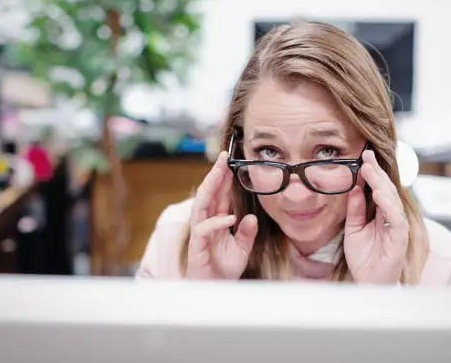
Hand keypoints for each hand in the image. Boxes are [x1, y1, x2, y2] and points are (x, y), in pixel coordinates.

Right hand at [186, 151, 257, 279]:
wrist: (214, 291)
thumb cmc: (224, 269)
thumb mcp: (242, 249)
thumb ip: (247, 233)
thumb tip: (253, 217)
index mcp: (216, 220)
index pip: (218, 195)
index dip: (223, 178)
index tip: (230, 162)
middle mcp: (206, 223)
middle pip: (208, 194)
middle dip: (215, 175)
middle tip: (224, 159)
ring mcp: (200, 234)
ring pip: (201, 206)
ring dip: (210, 189)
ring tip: (220, 174)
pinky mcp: (197, 247)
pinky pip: (204, 230)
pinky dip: (217, 223)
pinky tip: (229, 218)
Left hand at [344, 150, 408, 284]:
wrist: (368, 283)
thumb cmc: (364, 258)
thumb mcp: (353, 229)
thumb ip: (355, 209)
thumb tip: (355, 188)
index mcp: (380, 214)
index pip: (378, 188)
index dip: (372, 173)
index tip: (364, 156)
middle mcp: (391, 217)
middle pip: (387, 189)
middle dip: (377, 172)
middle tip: (367, 156)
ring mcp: (397, 227)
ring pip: (392, 200)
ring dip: (381, 184)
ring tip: (370, 170)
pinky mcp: (399, 238)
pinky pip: (396, 219)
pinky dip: (388, 205)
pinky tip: (379, 194)